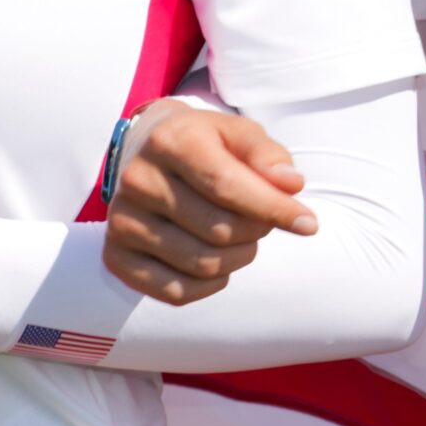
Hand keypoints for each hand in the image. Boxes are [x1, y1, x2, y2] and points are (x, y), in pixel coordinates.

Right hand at [104, 101, 314, 306]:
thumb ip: (268, 155)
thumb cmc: (207, 142)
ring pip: (203, 264)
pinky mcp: (116, 257)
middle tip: (263, 219)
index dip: (275, 209)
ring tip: (242, 236)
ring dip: (240, 257)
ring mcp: (121, 222)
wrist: (148, 151)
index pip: (227, 186)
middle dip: (258, 230)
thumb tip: (291, 185)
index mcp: (170, 141)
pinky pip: (176, 293)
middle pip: (219, 231)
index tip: (309, 224)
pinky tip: (218, 259)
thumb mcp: (240, 133)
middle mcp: (138, 181)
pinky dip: (211, 284)